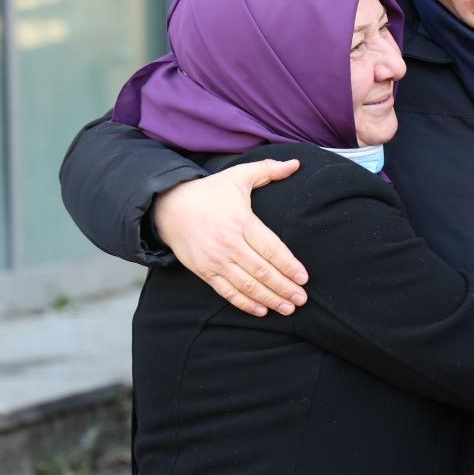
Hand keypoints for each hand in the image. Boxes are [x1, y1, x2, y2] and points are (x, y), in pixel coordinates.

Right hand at [152, 160, 309, 316]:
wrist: (169, 206)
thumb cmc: (209, 192)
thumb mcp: (237, 177)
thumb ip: (268, 170)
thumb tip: (295, 164)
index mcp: (240, 221)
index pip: (271, 248)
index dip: (288, 265)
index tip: (304, 278)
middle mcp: (229, 243)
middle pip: (262, 271)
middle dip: (284, 287)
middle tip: (302, 299)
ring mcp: (215, 260)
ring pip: (247, 285)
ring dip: (270, 299)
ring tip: (288, 308)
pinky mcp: (204, 271)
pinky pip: (227, 292)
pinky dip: (245, 304)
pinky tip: (262, 310)